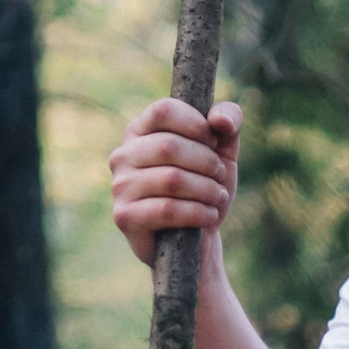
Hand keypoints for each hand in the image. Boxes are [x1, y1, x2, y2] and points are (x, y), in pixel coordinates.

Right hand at [110, 96, 240, 268]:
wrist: (198, 238)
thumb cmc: (206, 186)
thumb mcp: (225, 149)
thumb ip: (229, 120)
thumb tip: (219, 120)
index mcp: (141, 130)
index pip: (164, 110)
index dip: (196, 124)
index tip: (214, 142)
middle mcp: (123, 155)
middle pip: (168, 146)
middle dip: (206, 162)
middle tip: (219, 176)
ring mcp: (120, 186)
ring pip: (171, 179)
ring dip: (206, 189)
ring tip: (218, 197)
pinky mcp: (124, 217)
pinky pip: (167, 209)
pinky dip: (197, 212)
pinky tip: (209, 216)